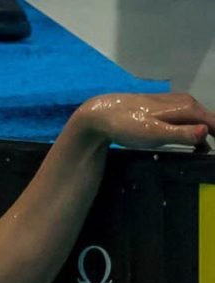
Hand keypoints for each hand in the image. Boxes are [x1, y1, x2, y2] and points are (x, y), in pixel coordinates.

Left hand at [75, 93, 213, 151]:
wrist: (101, 114)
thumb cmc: (127, 125)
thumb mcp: (154, 133)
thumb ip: (181, 134)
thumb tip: (206, 131)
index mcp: (187, 107)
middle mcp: (185, 101)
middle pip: (209, 120)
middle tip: (210, 157)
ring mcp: (174, 103)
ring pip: (198, 120)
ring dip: (204, 135)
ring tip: (205, 154)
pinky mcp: (164, 108)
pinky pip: (186, 119)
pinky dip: (192, 131)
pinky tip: (191, 144)